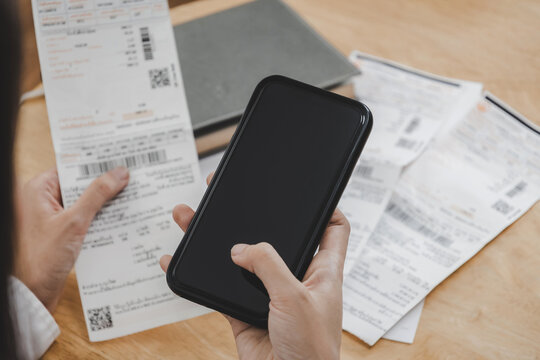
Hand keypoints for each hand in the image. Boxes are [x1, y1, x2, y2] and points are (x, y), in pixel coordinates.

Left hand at [14, 167, 128, 312]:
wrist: (33, 294)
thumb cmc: (41, 259)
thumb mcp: (74, 222)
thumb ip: (97, 195)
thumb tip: (118, 174)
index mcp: (37, 190)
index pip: (72, 169)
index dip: (96, 165)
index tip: (119, 162)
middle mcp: (42, 201)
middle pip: (79, 185)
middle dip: (104, 185)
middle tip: (130, 180)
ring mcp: (51, 218)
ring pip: (84, 202)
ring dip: (103, 204)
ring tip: (128, 199)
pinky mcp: (60, 233)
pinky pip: (83, 218)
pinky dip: (98, 219)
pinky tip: (118, 221)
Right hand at [160, 173, 349, 359]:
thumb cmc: (312, 350)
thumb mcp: (295, 297)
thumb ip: (268, 266)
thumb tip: (240, 248)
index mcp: (322, 270)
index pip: (333, 228)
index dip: (324, 207)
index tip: (308, 190)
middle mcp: (296, 278)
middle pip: (275, 237)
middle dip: (253, 214)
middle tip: (230, 192)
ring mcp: (269, 294)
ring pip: (242, 259)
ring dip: (217, 239)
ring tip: (191, 215)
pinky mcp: (245, 311)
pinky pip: (220, 287)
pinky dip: (200, 274)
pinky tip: (177, 259)